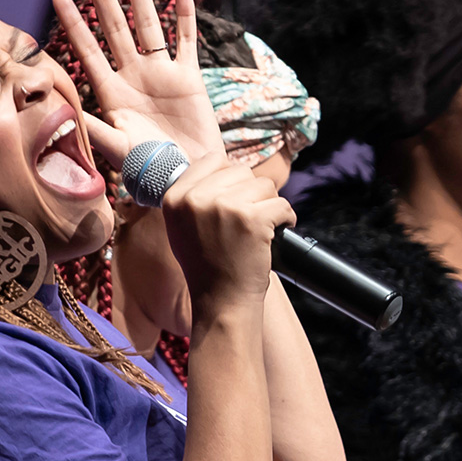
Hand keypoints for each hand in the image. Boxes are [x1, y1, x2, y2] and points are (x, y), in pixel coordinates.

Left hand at [50, 0, 222, 162]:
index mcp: (111, 93)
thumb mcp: (114, 148)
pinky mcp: (190, 79)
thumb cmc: (148, 171)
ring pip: (149, 25)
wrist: (187, 179)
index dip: (74, 23)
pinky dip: (186, 17)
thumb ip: (91, 127)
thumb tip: (62, 110)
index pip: (88, 50)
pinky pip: (187, 42)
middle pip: (115, 26)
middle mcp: (134, 77)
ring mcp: (162, 75)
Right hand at [160, 152, 294, 311]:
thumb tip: (220, 164)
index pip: (212, 159)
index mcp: (175, 197)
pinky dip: (286, 218)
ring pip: (264, 185)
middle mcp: (196, 198)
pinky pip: (282, 203)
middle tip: (250, 218)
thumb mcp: (182, 227)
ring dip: (269, 204)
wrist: (221, 301)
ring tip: (262, 227)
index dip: (231, 176)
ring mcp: (225, 206)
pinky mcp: (252, 219)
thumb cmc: (206, 267)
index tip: (237, 195)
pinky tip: (278, 231)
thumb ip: (194, 195)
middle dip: (252, 192)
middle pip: (241, 170)